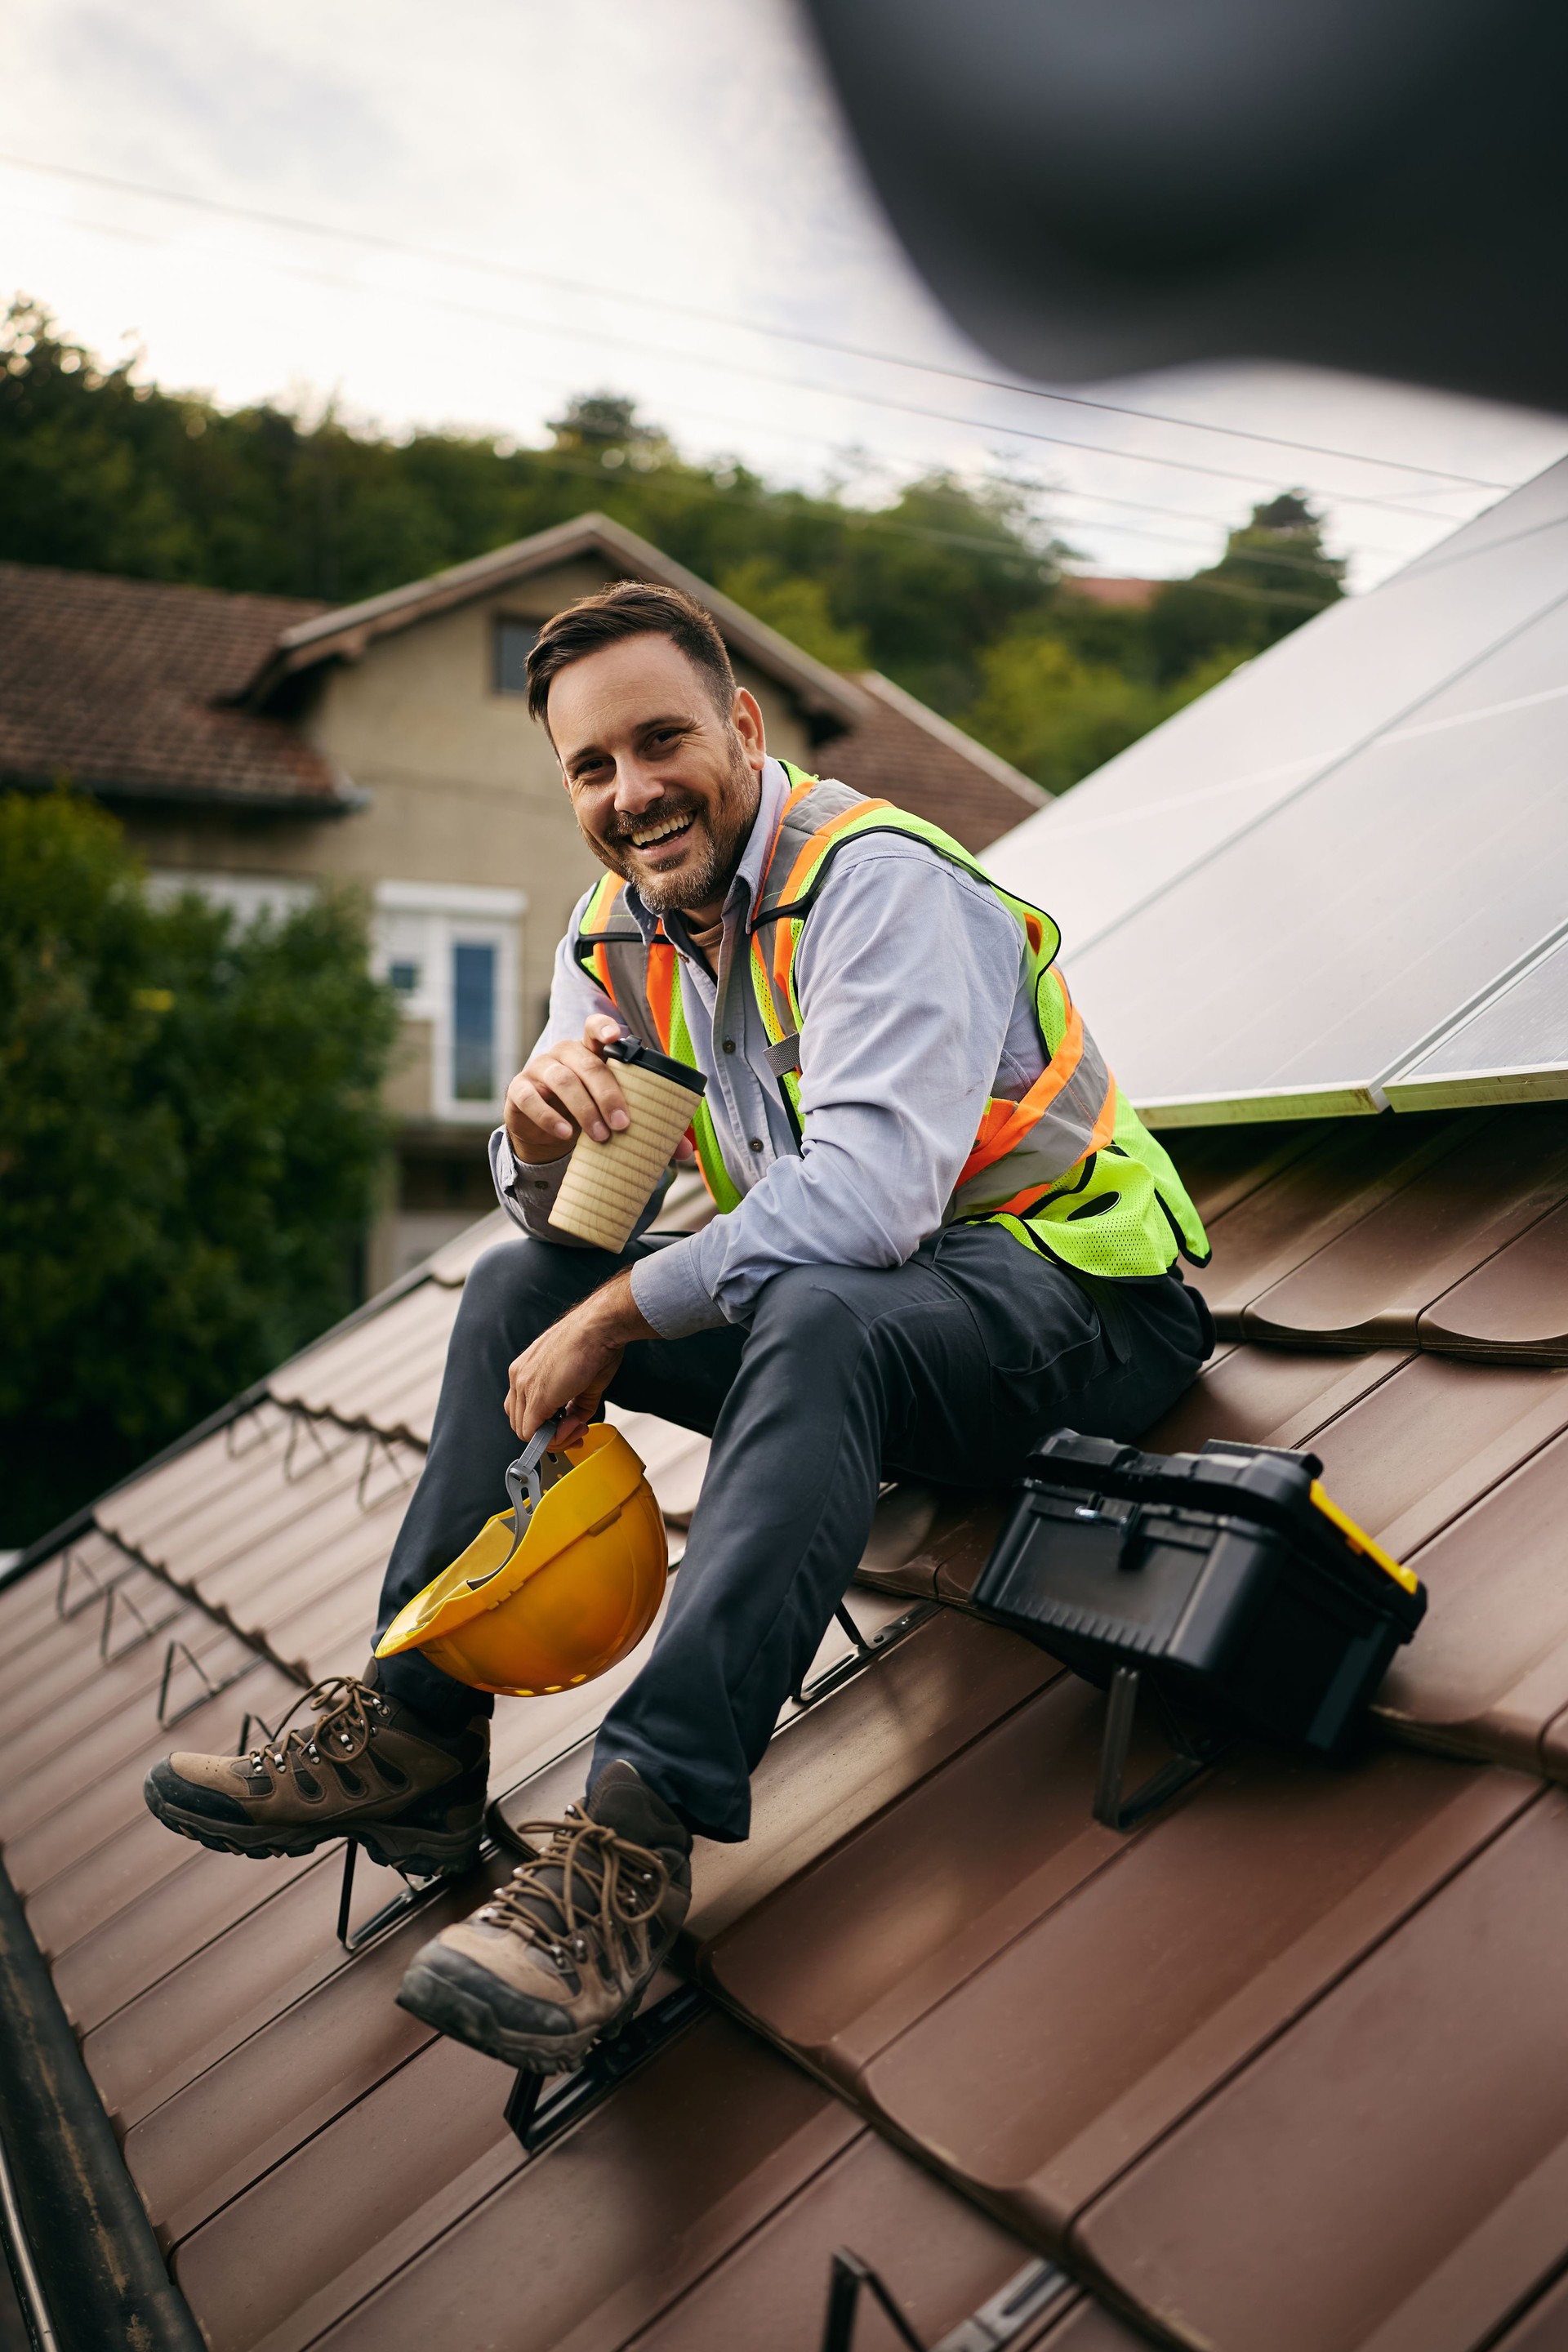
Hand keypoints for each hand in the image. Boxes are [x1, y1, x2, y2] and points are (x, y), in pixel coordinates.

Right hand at [504, 1012, 696, 1164]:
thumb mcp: (613, 1114)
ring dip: (583, 1109)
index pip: (595, 1028)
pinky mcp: (519, 1091)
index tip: (615, 1037)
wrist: (546, 1130)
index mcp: (590, 1051)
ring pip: (561, 1080)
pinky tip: (565, 1134)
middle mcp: (564, 1054)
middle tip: (622, 1124)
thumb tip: (687, 1150)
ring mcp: (539, 1069)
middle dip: (607, 1093)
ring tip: (600, 1137)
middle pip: (586, 1064)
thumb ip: (649, 1125)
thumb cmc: (588, 1112)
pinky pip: (530, 1098)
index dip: (604, 1027)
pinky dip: (548, 1116)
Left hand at [505, 1271, 654, 1445]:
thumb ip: (573, 1406)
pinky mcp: (536, 1397)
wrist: (598, 1327)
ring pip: (524, 1431)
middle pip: (521, 1422)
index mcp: (526, 1369)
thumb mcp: (582, 1380)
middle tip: (573, 1430)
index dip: (545, 1424)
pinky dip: (553, 1438)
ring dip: (553, 1437)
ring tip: (576, 1427)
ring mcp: (524, 1386)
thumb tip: (574, 1422)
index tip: (566, 1426)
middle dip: (549, 1435)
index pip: (523, 1408)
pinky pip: (533, 1433)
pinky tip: (572, 1427)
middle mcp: (519, 1377)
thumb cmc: (593, 1343)